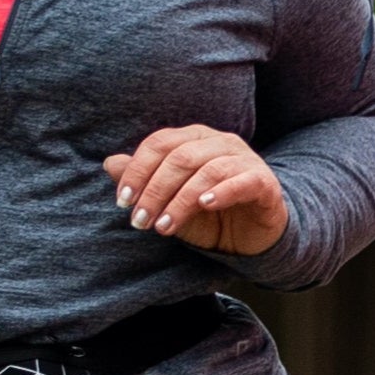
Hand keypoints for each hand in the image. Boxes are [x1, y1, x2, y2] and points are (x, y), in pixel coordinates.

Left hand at [102, 126, 287, 255]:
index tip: (122, 200)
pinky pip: (242, 181)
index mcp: (194, 138)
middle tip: (140, 221)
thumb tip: (110, 163)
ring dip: (181, 201)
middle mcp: (220, 142)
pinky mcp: (264, 182)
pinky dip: (222, 192)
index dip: (137, 171)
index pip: (159, 144)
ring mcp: (244, 160)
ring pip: (207, 170)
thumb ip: (143, 181)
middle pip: (180, 157)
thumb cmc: (207, 215)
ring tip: (164, 227)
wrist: (251, 236)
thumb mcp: (169, 201)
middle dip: (155, 191)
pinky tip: (204, 205)